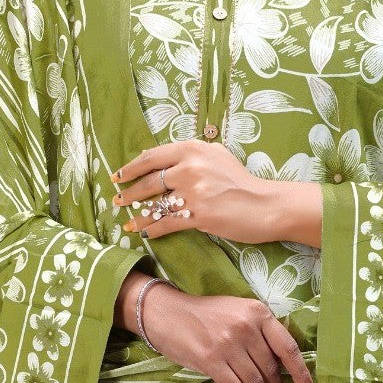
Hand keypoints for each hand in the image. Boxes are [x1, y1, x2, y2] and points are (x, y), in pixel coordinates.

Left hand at [111, 140, 271, 242]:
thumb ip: (193, 154)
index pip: (152, 156)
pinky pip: (167, 223)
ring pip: (155, 204)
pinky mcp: (199, 214)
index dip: (131, 167)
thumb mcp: (217, 156)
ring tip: (127, 222)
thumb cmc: (241, 180)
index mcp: (193, 149)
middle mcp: (191, 167)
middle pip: (150, 181)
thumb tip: (163, 159)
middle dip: (129, 193)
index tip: (119, 175)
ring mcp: (194, 191)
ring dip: (138, 215)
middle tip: (117, 200)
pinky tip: (146, 233)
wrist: (265, 204)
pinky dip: (153, 229)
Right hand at [139, 280, 316, 382]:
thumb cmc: (205, 314)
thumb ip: (258, 333)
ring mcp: (229, 343)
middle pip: (270, 369)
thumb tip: (278, 366)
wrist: (168, 312)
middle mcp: (246, 326)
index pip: (287, 346)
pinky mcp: (211, 360)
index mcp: (258, 312)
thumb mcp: (237, 312)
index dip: (301, 372)